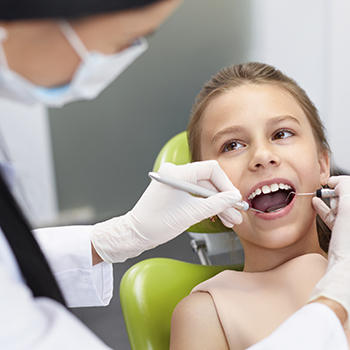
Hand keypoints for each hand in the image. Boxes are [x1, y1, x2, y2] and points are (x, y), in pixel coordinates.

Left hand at [90, 160, 242, 262]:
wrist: (136, 234)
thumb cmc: (156, 224)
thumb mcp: (192, 214)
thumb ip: (216, 204)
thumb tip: (233, 198)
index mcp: (177, 172)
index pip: (211, 169)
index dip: (226, 184)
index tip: (234, 198)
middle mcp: (175, 172)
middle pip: (208, 181)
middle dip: (223, 198)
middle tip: (235, 212)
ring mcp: (174, 181)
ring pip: (203, 189)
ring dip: (216, 204)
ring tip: (230, 218)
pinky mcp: (174, 190)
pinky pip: (194, 194)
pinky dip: (205, 204)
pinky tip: (218, 215)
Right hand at [308, 176, 349, 327]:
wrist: (345, 275)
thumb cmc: (349, 246)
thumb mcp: (348, 208)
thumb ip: (345, 188)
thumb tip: (337, 182)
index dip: (341, 183)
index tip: (329, 182)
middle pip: (347, 200)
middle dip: (335, 193)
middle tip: (324, 191)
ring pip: (342, 209)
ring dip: (329, 202)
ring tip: (317, 198)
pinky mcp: (346, 238)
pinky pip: (337, 219)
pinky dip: (326, 212)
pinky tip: (317, 207)